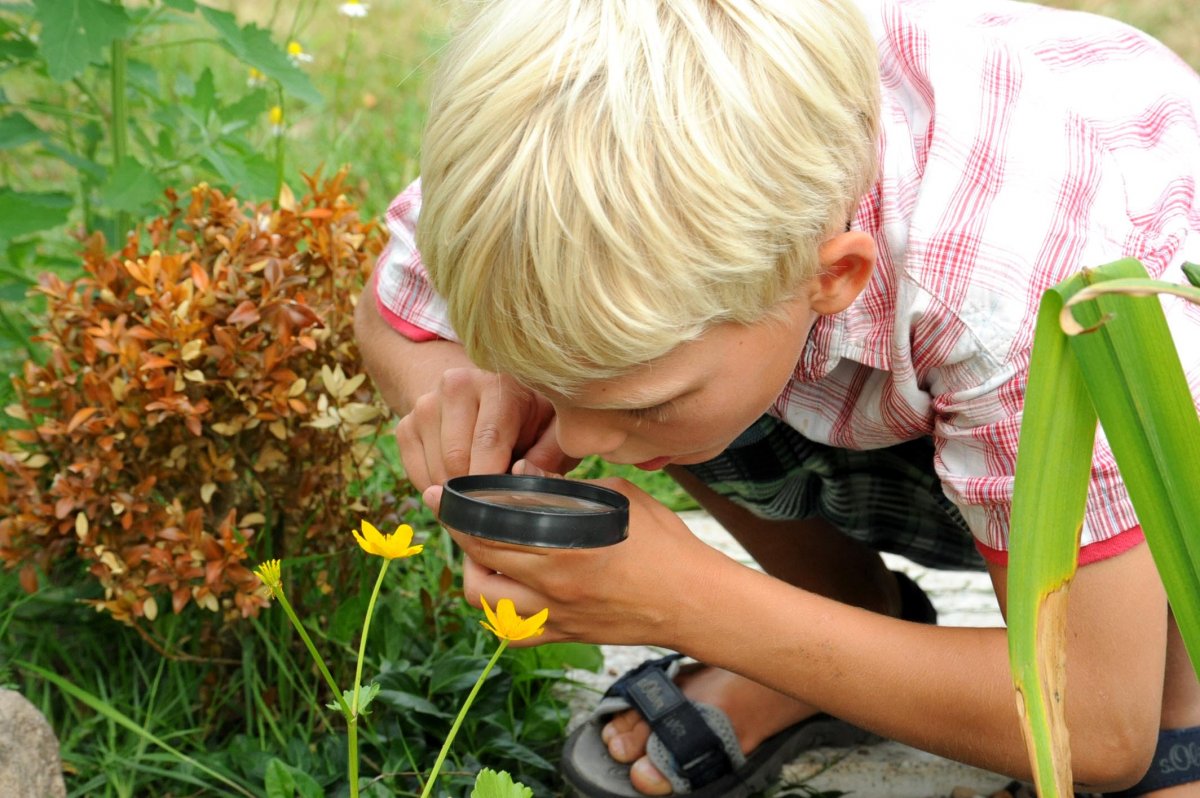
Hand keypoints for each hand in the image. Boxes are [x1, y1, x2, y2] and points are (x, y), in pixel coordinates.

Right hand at [395, 367, 576, 490]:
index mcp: (498, 384)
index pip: (488, 440)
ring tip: (482, 489)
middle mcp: (456, 385)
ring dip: (458, 494)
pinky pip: (417, 476)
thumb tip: (522, 474)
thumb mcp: (551, 433)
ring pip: (435, 472)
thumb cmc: (529, 422)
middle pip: (455, 459)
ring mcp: (425, 404)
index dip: (492, 481)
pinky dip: (438, 491)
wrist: (484, 400)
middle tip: (496, 507)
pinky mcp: (406, 425)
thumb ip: (549, 456)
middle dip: (476, 493)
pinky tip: (460, 483)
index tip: (500, 507)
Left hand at [425, 471, 735, 647]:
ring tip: (482, 552)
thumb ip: (567, 487)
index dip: (459, 508)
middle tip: (457, 517)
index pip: (490, 525)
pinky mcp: (564, 635)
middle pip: (478, 562)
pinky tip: (507, 587)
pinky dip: (499, 609)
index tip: (442, 494)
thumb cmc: (664, 542)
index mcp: (565, 544)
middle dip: (459, 536)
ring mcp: (556, 615)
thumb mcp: (619, 496)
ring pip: (486, 601)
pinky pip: (513, 630)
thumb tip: (525, 472)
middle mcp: (554, 584)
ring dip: (475, 573)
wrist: (694, 601)